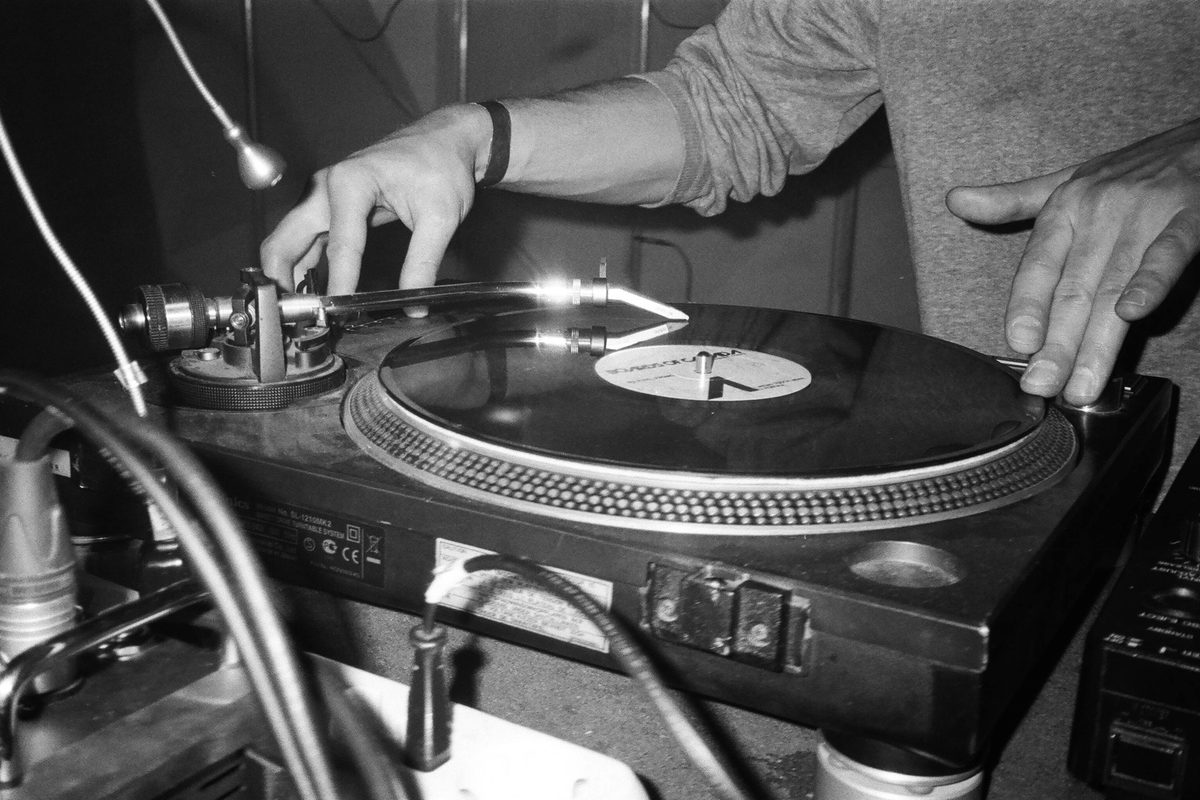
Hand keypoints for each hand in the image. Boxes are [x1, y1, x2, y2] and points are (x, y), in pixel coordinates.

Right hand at [260, 105, 489, 297]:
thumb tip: (414, 303)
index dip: (338, 283)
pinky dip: (303, 265)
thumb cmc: (441, 167)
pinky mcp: (329, 206)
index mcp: (350, 182)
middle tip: (292, 317)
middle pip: (286, 239)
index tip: (335, 313)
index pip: (340, 245)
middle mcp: (326, 186)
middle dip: (282, 279)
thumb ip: (423, 262)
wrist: (444, 141)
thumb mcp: (440, 218)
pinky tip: (312, 292)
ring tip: (299, 313)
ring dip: (288, 274)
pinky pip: (306, 240)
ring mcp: (323, 196)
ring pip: (289, 241)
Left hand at [946, 118, 1199, 404]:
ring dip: (1097, 340)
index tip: (1018, 346)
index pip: (1037, 267)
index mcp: (1064, 209)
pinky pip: (1166, 254)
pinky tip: (1132, 313)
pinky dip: (1149, 282)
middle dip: (1056, 345)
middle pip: (1072, 290)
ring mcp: (1144, 214)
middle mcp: (1097, 212)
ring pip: (1112, 286)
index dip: (1026, 307)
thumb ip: (1012, 200)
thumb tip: (954, 200)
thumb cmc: (1132, 167)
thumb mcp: (1067, 179)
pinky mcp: (1190, 216)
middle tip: (1042, 387)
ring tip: (1082, 385)